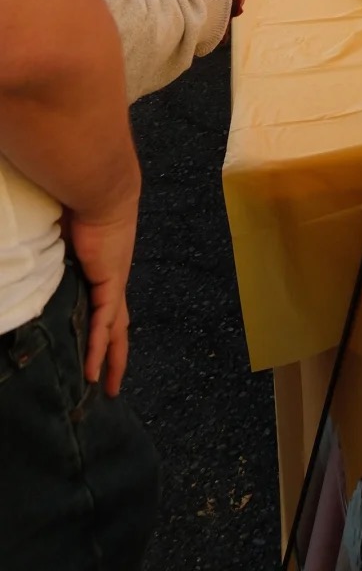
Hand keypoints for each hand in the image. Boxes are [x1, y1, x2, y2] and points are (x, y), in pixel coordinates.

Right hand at [65, 200, 137, 394]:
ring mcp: (114, 283)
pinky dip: (97, 349)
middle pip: (116, 325)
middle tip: (111, 383)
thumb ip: (51, 253)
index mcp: (102, 269)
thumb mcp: (62, 235)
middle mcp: (112, 279)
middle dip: (115, 354)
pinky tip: (93, 372)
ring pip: (115, 331)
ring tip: (108, 388)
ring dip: (112, 360)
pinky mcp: (110, 285)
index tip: (97, 349)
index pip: (104, 305)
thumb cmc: (78, 202)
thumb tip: (31, 253)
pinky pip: (103, 325)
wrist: (102, 189)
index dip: (102, 328)